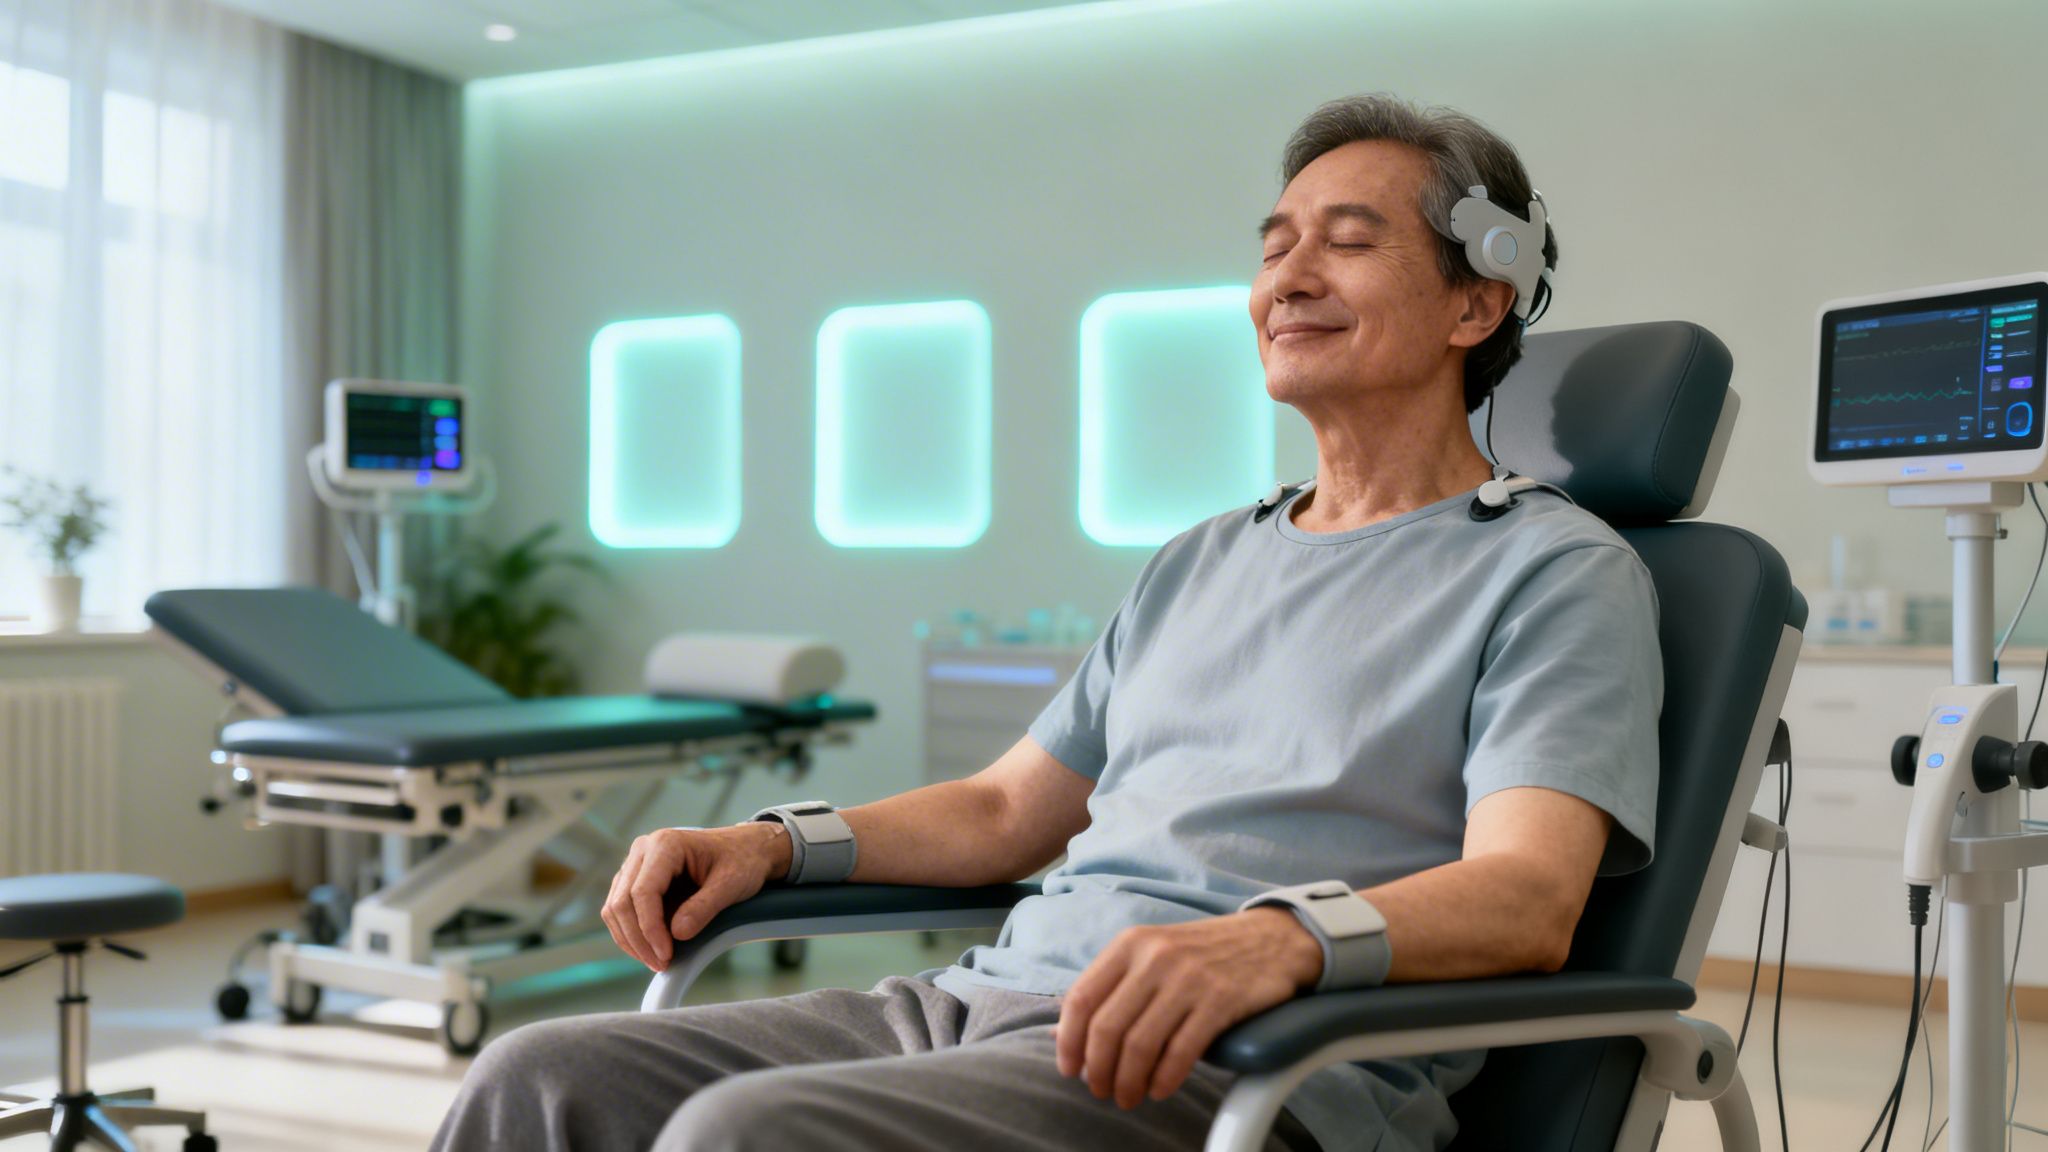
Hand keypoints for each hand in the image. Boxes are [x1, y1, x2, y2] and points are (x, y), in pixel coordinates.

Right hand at [600, 823, 790, 971]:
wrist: (746, 850)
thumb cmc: (741, 861)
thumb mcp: (731, 884)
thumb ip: (705, 907)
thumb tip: (676, 934)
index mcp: (665, 844)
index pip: (642, 892)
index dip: (650, 928)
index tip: (665, 954)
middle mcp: (643, 851)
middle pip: (622, 902)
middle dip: (638, 940)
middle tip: (661, 964)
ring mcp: (636, 865)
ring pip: (615, 909)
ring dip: (631, 940)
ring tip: (657, 962)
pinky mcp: (636, 880)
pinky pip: (621, 911)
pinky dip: (632, 934)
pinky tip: (652, 950)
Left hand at [1055, 907, 1322, 1108]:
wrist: (1270, 939)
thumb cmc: (1203, 954)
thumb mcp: (1151, 955)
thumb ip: (1111, 989)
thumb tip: (1063, 1038)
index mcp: (1130, 944)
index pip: (1082, 998)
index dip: (1070, 1041)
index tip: (1070, 1069)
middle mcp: (1155, 957)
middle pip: (1107, 1027)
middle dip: (1098, 1069)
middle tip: (1102, 1091)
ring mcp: (1189, 978)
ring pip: (1141, 1044)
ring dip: (1129, 1081)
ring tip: (1129, 1097)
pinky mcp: (1220, 1000)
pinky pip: (1181, 1051)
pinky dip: (1164, 1079)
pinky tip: (1160, 1089)